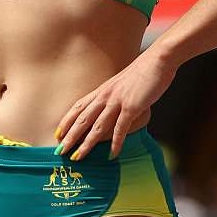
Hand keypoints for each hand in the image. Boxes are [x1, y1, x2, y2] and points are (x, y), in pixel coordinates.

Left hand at [54, 51, 176, 161]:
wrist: (158, 59)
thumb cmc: (143, 71)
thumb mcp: (123, 84)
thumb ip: (116, 96)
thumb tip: (112, 109)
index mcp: (103, 89)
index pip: (79, 107)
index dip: (67, 121)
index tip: (58, 134)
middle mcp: (106, 95)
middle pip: (83, 119)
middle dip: (70, 137)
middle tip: (60, 151)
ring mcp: (118, 101)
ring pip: (97, 127)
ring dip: (86, 144)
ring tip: (78, 157)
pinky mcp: (132, 106)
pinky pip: (120, 128)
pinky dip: (115, 143)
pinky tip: (112, 155)